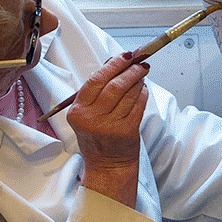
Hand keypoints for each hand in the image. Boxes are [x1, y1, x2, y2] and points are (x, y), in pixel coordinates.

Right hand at [67, 52, 149, 205]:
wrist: (107, 165)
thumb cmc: (97, 136)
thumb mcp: (87, 114)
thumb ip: (96, 91)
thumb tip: (116, 62)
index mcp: (78, 112)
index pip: (96, 80)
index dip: (112, 65)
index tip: (125, 56)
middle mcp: (92, 119)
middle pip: (115, 85)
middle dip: (130, 70)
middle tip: (140, 63)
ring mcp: (110, 126)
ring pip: (129, 94)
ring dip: (138, 80)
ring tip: (142, 75)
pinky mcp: (127, 132)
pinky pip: (139, 106)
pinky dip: (143, 94)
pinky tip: (143, 90)